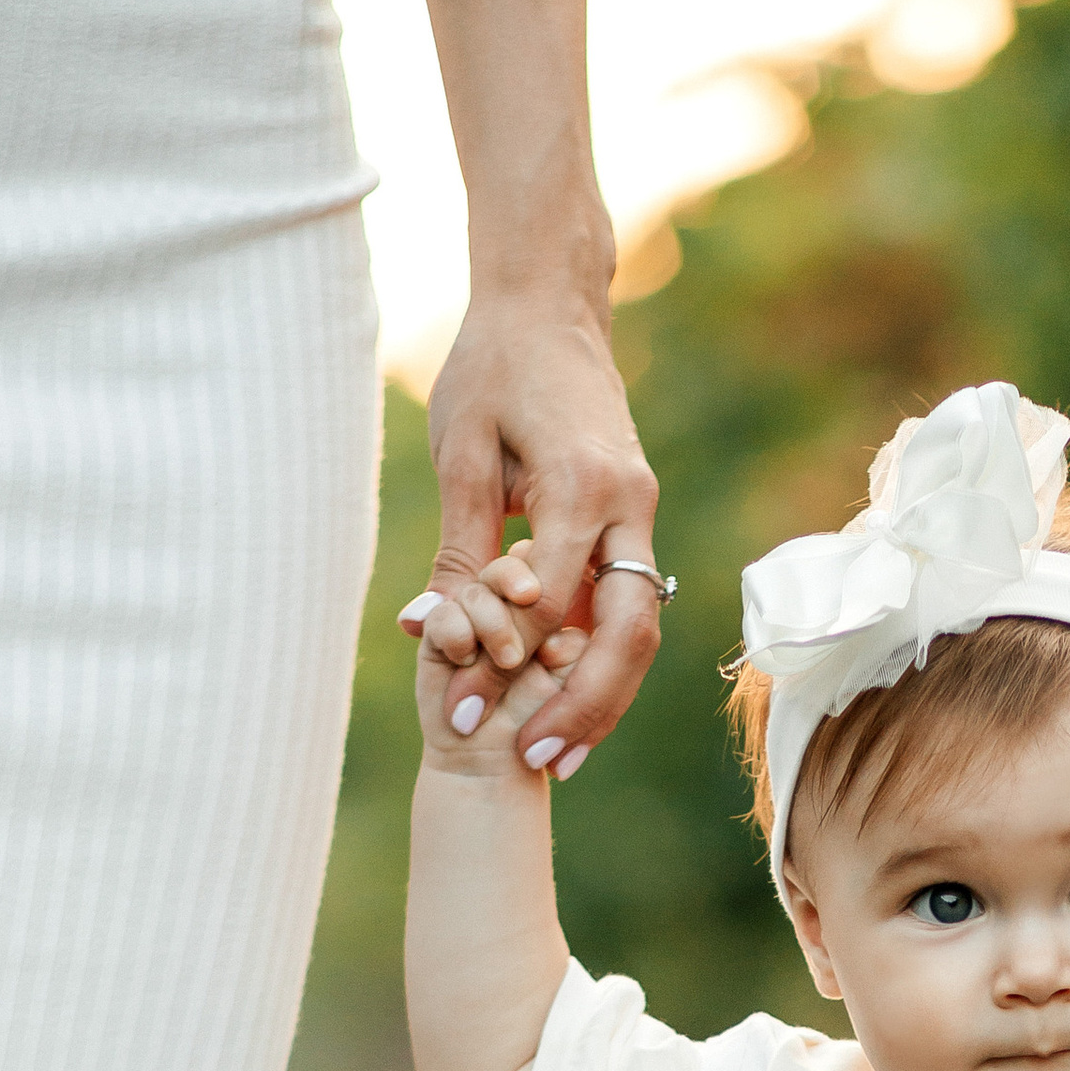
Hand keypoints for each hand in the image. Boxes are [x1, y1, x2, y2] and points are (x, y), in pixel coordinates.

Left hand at [398, 294, 662, 766]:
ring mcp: (640, 514)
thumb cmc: (494, 367)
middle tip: (541, 763)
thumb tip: (429, 632)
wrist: (550, 307)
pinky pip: (629, 605)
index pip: (548, 602)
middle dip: (588, 706)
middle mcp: (629, 504)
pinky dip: (602, 659)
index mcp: (582, 483)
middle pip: (628, 633)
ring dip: (604, 697)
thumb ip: (460, 549)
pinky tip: (569, 704)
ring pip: (641, 629)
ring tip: (561, 756)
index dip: (503, 665)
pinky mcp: (633, 521)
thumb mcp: (461, 453)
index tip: (457, 714)